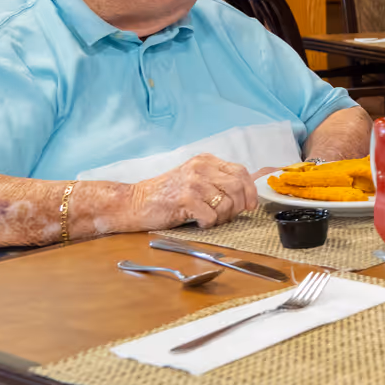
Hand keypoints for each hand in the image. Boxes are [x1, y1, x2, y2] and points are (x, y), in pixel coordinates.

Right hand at [124, 153, 256, 230]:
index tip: (250, 205)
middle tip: (228, 216)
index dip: (250, 191)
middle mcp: (201, 168)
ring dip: (222, 217)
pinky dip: (208, 223)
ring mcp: (193, 182)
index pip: (240, 172)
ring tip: (210, 219)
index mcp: (206, 160)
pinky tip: (198, 221)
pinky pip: (211, 216)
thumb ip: (217, 181)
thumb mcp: (194, 179)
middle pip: (237, 187)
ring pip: (226, 204)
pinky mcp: (185, 199)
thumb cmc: (166, 194)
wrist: (134, 202)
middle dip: (239, 206)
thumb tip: (247, 194)